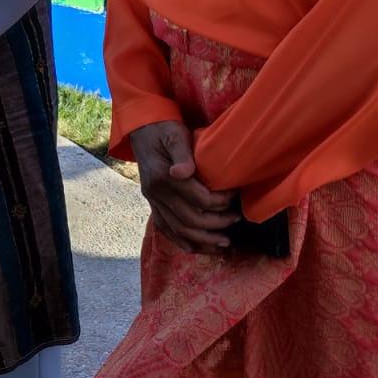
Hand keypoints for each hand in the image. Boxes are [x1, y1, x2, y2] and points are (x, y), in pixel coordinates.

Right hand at [129, 120, 239, 253]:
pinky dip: (183, 241)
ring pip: (179, 230)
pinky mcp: (152, 204)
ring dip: (203, 240)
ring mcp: (152, 201)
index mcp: (162, 176)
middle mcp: (155, 193)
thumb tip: (184, 172)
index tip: (235, 195)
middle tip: (236, 218)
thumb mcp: (175, 134)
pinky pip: (166, 229)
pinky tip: (198, 247)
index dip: (220, 202)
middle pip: (190, 219)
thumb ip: (181, 153)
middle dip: (217, 223)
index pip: (197, 199)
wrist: (141, 129)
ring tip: (224, 242)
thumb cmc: (163, 129)